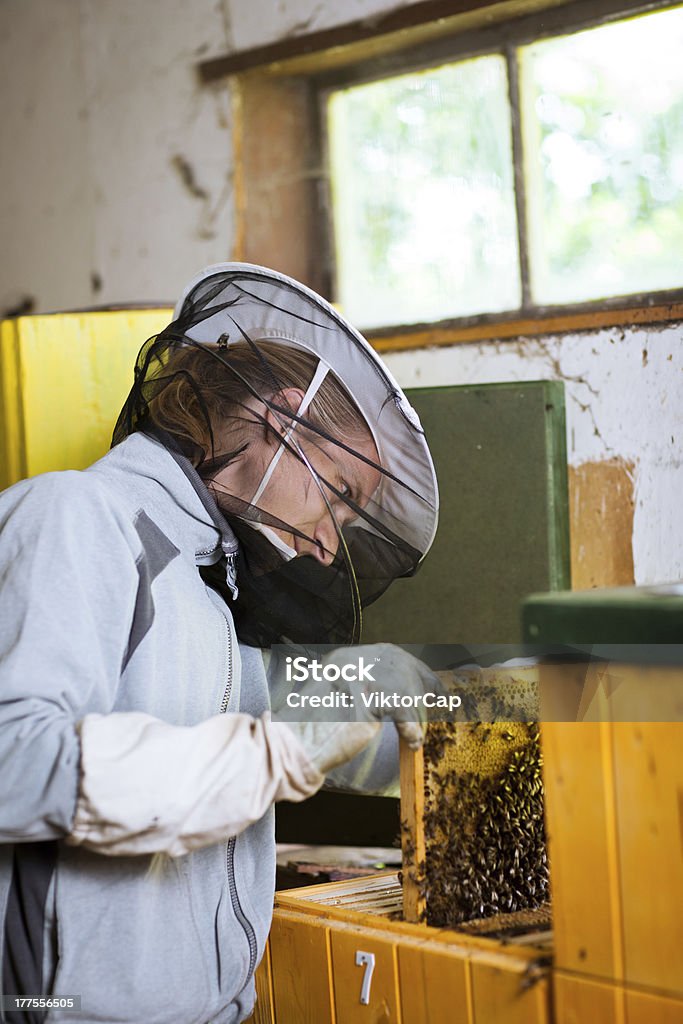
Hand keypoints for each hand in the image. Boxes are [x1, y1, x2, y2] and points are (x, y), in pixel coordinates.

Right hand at [271, 645, 443, 770]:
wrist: (294, 745)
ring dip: (416, 710)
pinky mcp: (365, 697)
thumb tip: (397, 695)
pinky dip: (411, 726)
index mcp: (342, 659)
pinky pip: (402, 709)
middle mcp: (350, 660)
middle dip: (424, 682)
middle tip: (442, 700)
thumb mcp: (339, 701)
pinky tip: (411, 740)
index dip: (414, 669)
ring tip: (415, 732)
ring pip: (404, 684)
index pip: (389, 654)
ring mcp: (357, 676)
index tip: (432, 684)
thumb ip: (363, 692)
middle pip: (400, 662)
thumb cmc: (313, 732)